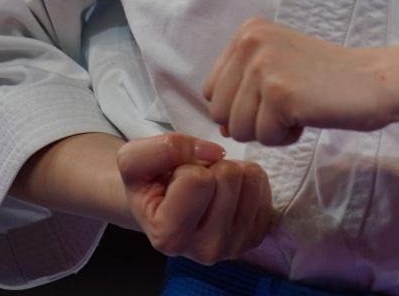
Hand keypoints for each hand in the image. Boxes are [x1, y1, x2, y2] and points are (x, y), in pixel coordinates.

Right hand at [117, 133, 273, 263]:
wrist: (160, 204)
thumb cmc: (148, 182)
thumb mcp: (134, 157)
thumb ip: (165, 147)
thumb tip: (216, 152)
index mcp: (169, 237)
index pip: (198, 179)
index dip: (186, 166)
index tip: (174, 180)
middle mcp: (205, 250)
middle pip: (228, 176)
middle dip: (210, 167)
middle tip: (193, 181)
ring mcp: (235, 246)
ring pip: (250, 178)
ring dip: (229, 169)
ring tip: (209, 186)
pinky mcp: (255, 236)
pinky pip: (263, 184)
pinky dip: (245, 178)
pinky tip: (226, 193)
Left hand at [202, 16, 398, 144]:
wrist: (373, 82)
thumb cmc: (327, 81)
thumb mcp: (277, 70)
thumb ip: (242, 89)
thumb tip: (219, 126)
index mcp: (247, 31)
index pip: (212, 90)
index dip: (241, 106)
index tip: (276, 96)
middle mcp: (250, 41)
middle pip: (219, 112)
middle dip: (252, 121)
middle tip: (290, 104)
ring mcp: (263, 65)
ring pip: (238, 129)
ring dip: (269, 130)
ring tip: (300, 108)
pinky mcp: (279, 92)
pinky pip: (263, 138)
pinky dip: (286, 138)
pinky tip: (308, 115)